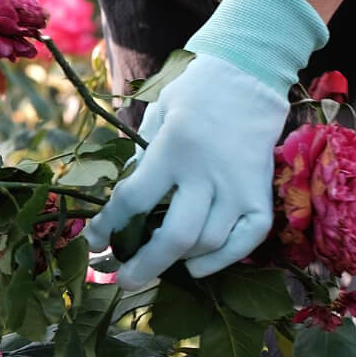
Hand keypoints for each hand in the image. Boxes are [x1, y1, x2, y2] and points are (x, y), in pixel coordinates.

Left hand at [84, 55, 287, 288]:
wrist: (247, 77)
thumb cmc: (192, 95)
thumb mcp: (155, 118)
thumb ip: (141, 162)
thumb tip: (122, 208)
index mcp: (172, 149)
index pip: (134, 199)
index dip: (108, 226)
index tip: (93, 242)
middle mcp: (207, 171)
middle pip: (176, 235)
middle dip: (145, 265)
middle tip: (124, 279)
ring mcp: (239, 185)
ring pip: (209, 242)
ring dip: (180, 261)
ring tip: (158, 262)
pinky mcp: (262, 193)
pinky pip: (247, 240)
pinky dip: (222, 260)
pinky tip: (197, 266)